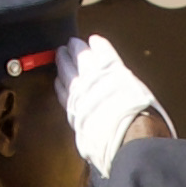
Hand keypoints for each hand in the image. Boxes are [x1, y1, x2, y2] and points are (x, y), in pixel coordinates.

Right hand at [61, 31, 165, 157]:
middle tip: (60, 52)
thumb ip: (87, 136)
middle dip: (64, 61)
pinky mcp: (114, 70)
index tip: (57, 78)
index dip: (60, 84)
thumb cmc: (110, 146)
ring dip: (77, 50)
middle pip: (69, 72)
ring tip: (73, 43)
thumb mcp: (90, 145)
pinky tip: (94, 39)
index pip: (64, 93)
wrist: (128, 135)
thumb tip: (90, 142)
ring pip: (83, 59)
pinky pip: (104, 53)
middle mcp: (81, 91)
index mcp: (74, 111)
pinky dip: (99, 45)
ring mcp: (97, 78)